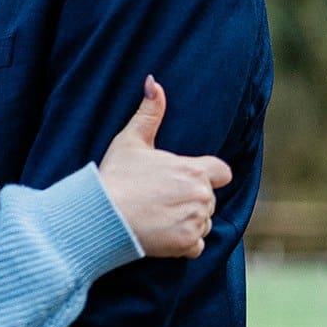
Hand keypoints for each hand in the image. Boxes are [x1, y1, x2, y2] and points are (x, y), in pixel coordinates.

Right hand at [98, 76, 232, 258]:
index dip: (207, 174)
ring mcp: (196, 222)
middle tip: (162, 198)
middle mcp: (201, 196)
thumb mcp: (131, 140)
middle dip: (191, 198)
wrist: (104, 215)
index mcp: (194, 170)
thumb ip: (149, 112)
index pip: (222, 172)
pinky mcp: (188, 245)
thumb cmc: (117, 176)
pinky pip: (197, 245)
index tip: (186, 178)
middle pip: (209, 198)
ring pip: (203, 222)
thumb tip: (153, 81)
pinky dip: (184, 243)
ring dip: (188, 220)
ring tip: (159, 215)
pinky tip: (163, 233)